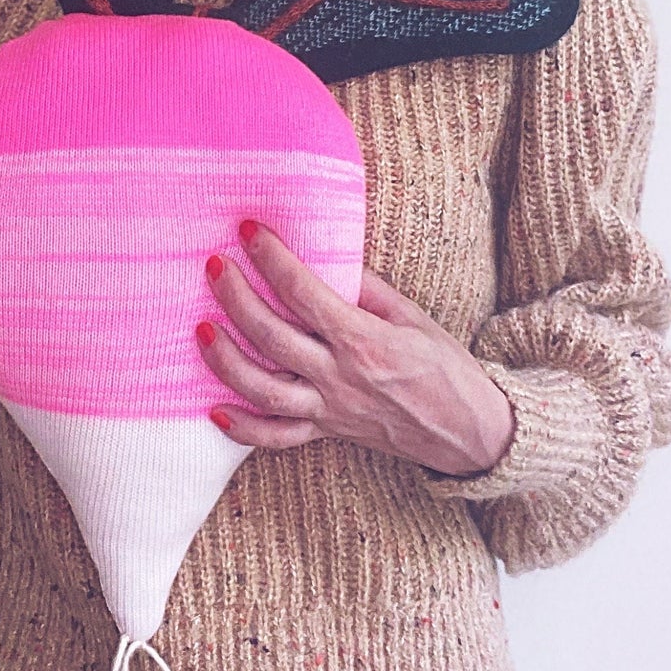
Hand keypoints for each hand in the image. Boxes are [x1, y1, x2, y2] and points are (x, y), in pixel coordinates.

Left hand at [195, 221, 516, 476]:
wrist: (470, 431)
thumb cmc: (445, 367)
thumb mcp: (413, 316)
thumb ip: (367, 289)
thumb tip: (328, 258)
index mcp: (363, 339)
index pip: (304, 293)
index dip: (271, 259)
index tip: (248, 231)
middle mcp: (340, 376)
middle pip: (272, 336)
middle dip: (236, 299)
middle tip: (214, 266)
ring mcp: (330, 408)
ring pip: (264, 390)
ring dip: (225, 360)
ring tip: (200, 329)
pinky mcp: (327, 432)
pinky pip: (278, 438)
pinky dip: (244, 429)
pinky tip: (215, 410)